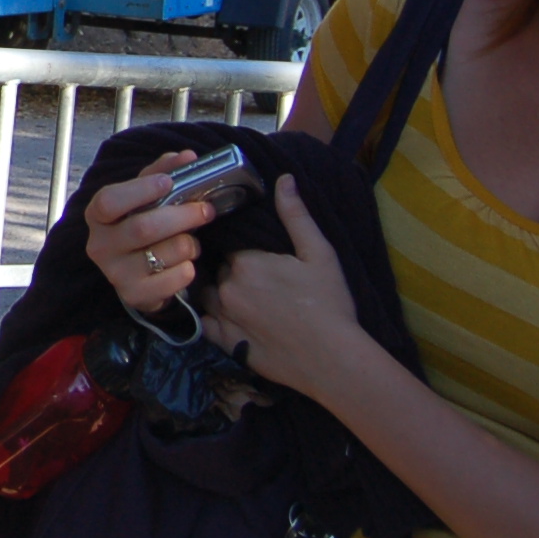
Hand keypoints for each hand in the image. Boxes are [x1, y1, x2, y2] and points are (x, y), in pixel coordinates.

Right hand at [84, 150, 213, 313]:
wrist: (136, 273)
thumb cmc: (142, 224)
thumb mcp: (146, 197)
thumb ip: (162, 172)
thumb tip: (186, 156)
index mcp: (98, 216)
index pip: (109, 201)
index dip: (139, 190)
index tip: (168, 182)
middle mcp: (100, 245)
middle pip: (142, 228)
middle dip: (181, 216)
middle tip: (206, 209)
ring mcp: (115, 273)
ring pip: (161, 255)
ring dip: (187, 245)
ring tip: (193, 241)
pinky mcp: (134, 295)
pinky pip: (171, 281)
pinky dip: (187, 270)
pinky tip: (187, 263)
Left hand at [199, 176, 370, 396]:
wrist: (334, 358)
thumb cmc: (330, 303)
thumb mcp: (319, 253)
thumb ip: (296, 215)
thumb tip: (283, 179)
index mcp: (246, 261)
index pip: (230, 247)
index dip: (243, 252)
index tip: (258, 260)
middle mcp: (227, 287)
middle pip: (219, 270)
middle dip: (232, 272)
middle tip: (258, 282)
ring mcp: (223, 317)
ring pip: (208, 295)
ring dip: (219, 294)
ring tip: (243, 300)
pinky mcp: (225, 344)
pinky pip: (204, 325)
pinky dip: (211, 320)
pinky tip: (228, 320)